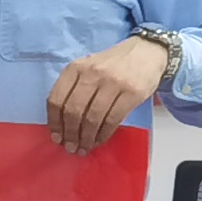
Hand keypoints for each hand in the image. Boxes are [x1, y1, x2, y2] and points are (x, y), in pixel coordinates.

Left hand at [46, 33, 174, 154]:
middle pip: (73, 111)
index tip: (56, 138)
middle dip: (70, 134)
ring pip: (92, 118)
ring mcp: (112, 82)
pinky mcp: (131, 93)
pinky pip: (112, 120)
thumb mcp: (88, 68)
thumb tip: (62, 123)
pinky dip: (103, 134)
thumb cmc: (113, 64)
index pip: (56, 99)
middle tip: (70, 148)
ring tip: (84, 148)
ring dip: (86, 138)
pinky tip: (99, 141)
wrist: (147, 51)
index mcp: (75, 68)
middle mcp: (91, 74)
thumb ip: (74, 88)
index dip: (54, 123)